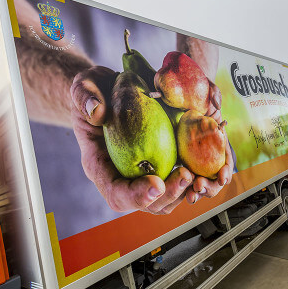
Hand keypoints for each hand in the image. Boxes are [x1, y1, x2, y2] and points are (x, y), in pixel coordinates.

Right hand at [70, 67, 194, 213]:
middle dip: (167, 195)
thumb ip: (85, 95)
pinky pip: (176, 180)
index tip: (156, 183)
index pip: (116, 193)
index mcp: (100, 165)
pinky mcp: (159, 164)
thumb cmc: (95, 90)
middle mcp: (122, 176)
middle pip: (146, 204)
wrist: (109, 90)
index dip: (136, 196)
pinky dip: (192, 178)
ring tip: (197, 172)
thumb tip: (97, 112)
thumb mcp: (84, 85)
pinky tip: (203, 164)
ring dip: (183, 191)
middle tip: (186, 175)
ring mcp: (142, 173)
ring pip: (165, 199)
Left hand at [185, 91, 233, 203]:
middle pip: (214, 180)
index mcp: (220, 145)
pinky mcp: (184, 166)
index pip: (226, 162)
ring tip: (191, 194)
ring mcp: (197, 164)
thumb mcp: (208, 91)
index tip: (222, 178)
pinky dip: (186, 190)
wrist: (177, 103)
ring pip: (202, 185)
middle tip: (199, 185)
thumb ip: (214, 94)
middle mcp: (211, 157)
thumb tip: (216, 103)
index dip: (226, 172)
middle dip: (210, 186)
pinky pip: (186, 182)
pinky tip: (183, 194)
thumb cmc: (196, 98)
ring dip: (199, 192)